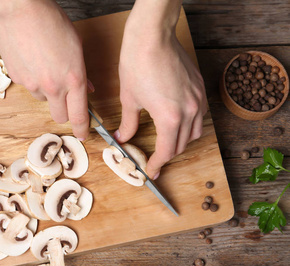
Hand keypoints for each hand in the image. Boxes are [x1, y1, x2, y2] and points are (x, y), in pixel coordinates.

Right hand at [0, 0, 89, 139]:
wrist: (20, 10)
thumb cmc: (50, 22)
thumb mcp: (76, 46)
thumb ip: (82, 72)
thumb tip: (87, 88)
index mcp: (73, 79)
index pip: (79, 115)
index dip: (82, 129)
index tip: (83, 134)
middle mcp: (53, 87)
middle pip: (60, 117)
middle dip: (64, 113)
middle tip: (64, 100)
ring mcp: (33, 85)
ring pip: (42, 100)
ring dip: (46, 92)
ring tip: (45, 67)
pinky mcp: (17, 79)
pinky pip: (28, 87)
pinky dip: (32, 80)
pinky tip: (32, 61)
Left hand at [116, 7, 206, 179]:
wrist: (152, 37)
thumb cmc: (137, 65)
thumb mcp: (129, 99)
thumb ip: (128, 123)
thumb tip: (123, 137)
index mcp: (170, 118)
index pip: (167, 151)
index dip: (157, 164)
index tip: (151, 170)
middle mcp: (189, 111)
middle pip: (182, 144)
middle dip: (168, 154)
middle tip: (155, 159)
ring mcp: (197, 98)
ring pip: (195, 131)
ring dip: (181, 141)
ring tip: (167, 142)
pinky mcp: (199, 87)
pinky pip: (200, 114)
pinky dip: (190, 124)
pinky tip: (177, 121)